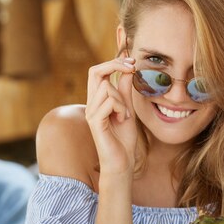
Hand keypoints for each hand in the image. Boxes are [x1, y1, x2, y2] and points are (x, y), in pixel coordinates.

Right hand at [85, 57, 136, 173]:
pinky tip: (123, 120)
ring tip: (125, 114)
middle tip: (132, 68)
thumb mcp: (128, 108)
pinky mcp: (94, 122)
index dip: (114, 62)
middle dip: (115, 65)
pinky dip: (121, 109)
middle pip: (95, 71)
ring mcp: (90, 113)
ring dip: (123, 99)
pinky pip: (109, 103)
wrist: (121, 161)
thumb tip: (128, 69)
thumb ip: (125, 90)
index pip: (97, 71)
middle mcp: (90, 104)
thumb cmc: (124, 138)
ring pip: (107, 88)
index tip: (132, 62)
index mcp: (96, 100)